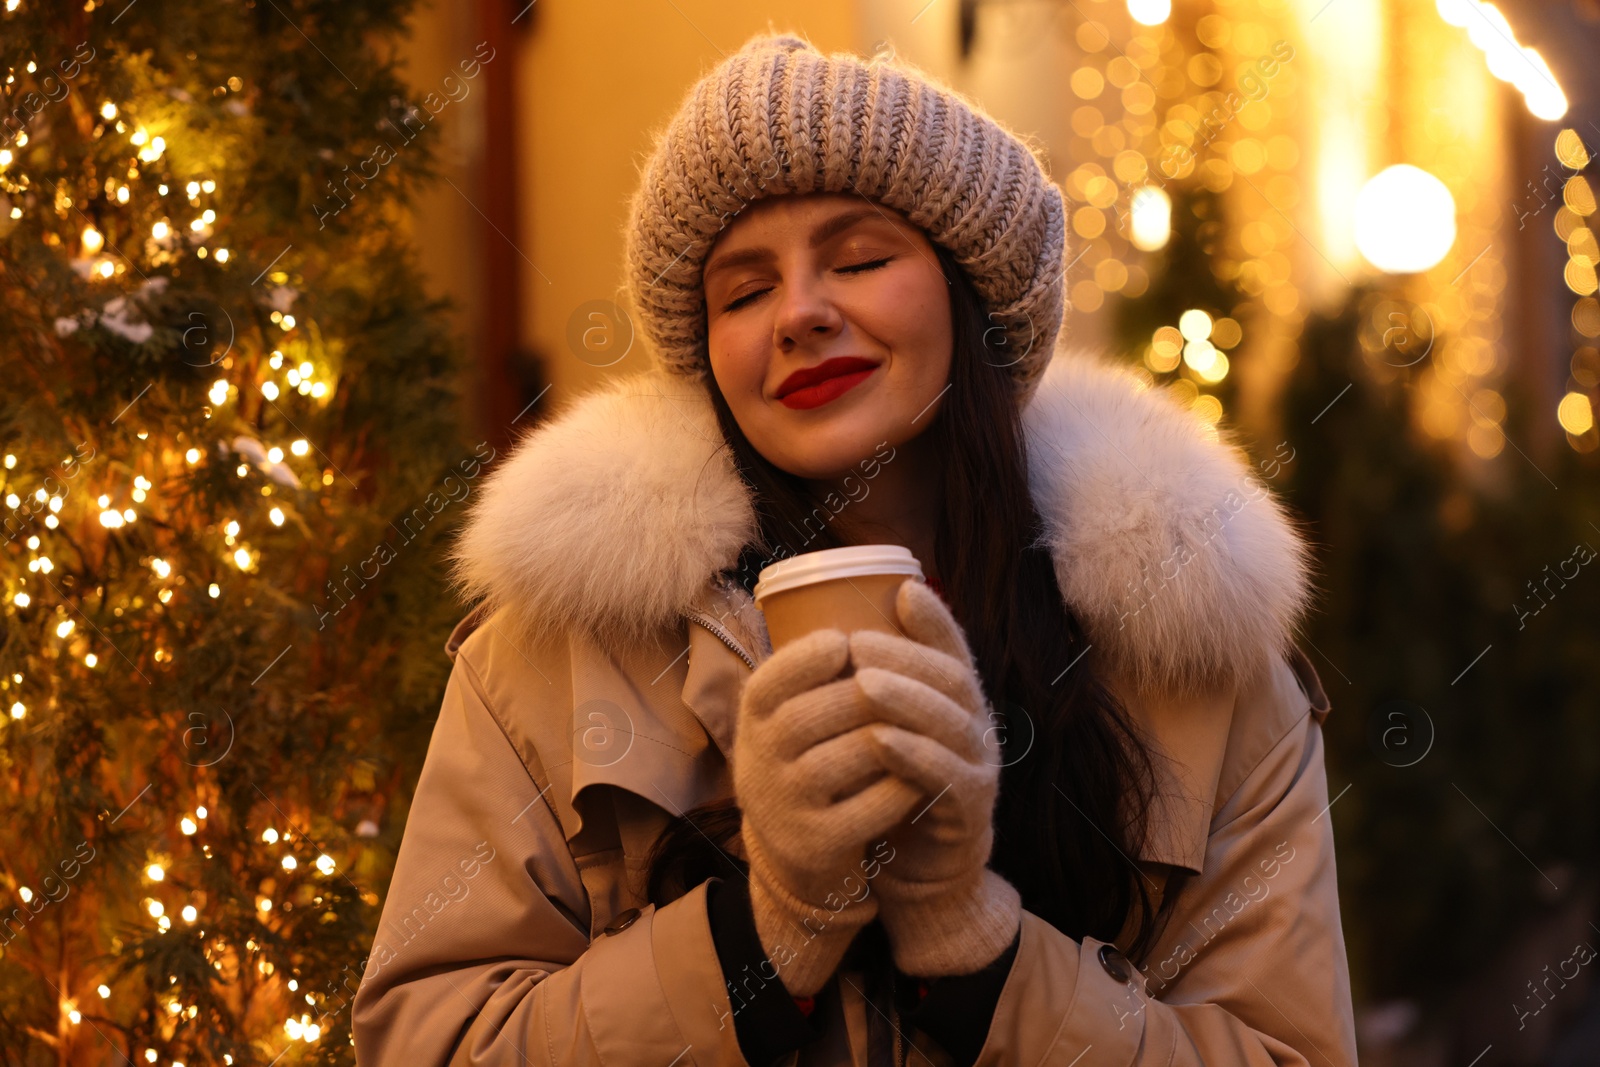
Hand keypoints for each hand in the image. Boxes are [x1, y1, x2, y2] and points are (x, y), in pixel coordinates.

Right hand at [733, 626, 923, 996]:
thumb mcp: (795, 710)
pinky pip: (867, 809)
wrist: (797, 851)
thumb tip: (901, 589)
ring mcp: (785, 804)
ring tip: (923, 724)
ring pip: (846, 759)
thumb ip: (823, 663)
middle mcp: (759, 760)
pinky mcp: (816, 844)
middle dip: (866, 694)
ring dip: (890, 737)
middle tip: (904, 684)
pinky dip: (899, 788)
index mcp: (753, 718)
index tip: (845, 642)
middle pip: (814, 715)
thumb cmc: (810, 755)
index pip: (769, 680)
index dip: (805, 658)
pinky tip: (921, 773)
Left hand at [849, 578, 1022, 977]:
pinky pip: (948, 777)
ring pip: (951, 723)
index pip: (953, 650)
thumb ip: (875, 685)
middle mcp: (976, 726)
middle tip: (857, 645)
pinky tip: (881, 742)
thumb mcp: (885, 728)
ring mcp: (980, 768)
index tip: (903, 592)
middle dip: (905, 657)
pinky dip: (916, 756)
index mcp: (958, 701)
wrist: (918, 867)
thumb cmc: (894, 786)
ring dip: (906, 700)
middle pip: (951, 679)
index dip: (934, 619)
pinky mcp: (970, 810)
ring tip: (863, 684)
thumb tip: (832, 628)